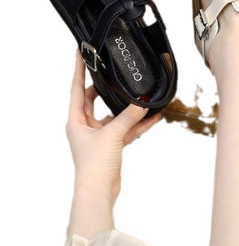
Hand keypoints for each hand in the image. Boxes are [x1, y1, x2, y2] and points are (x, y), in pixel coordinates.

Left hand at [67, 51, 161, 201]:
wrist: (99, 192)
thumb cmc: (94, 164)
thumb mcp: (112, 134)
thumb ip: (129, 117)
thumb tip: (143, 103)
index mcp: (76, 120)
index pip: (77, 89)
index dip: (79, 70)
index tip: (80, 53)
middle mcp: (85, 126)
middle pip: (94, 99)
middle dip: (106, 87)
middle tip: (113, 72)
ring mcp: (99, 136)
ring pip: (115, 115)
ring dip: (128, 108)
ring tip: (143, 96)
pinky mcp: (112, 145)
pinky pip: (126, 129)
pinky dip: (138, 124)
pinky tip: (154, 118)